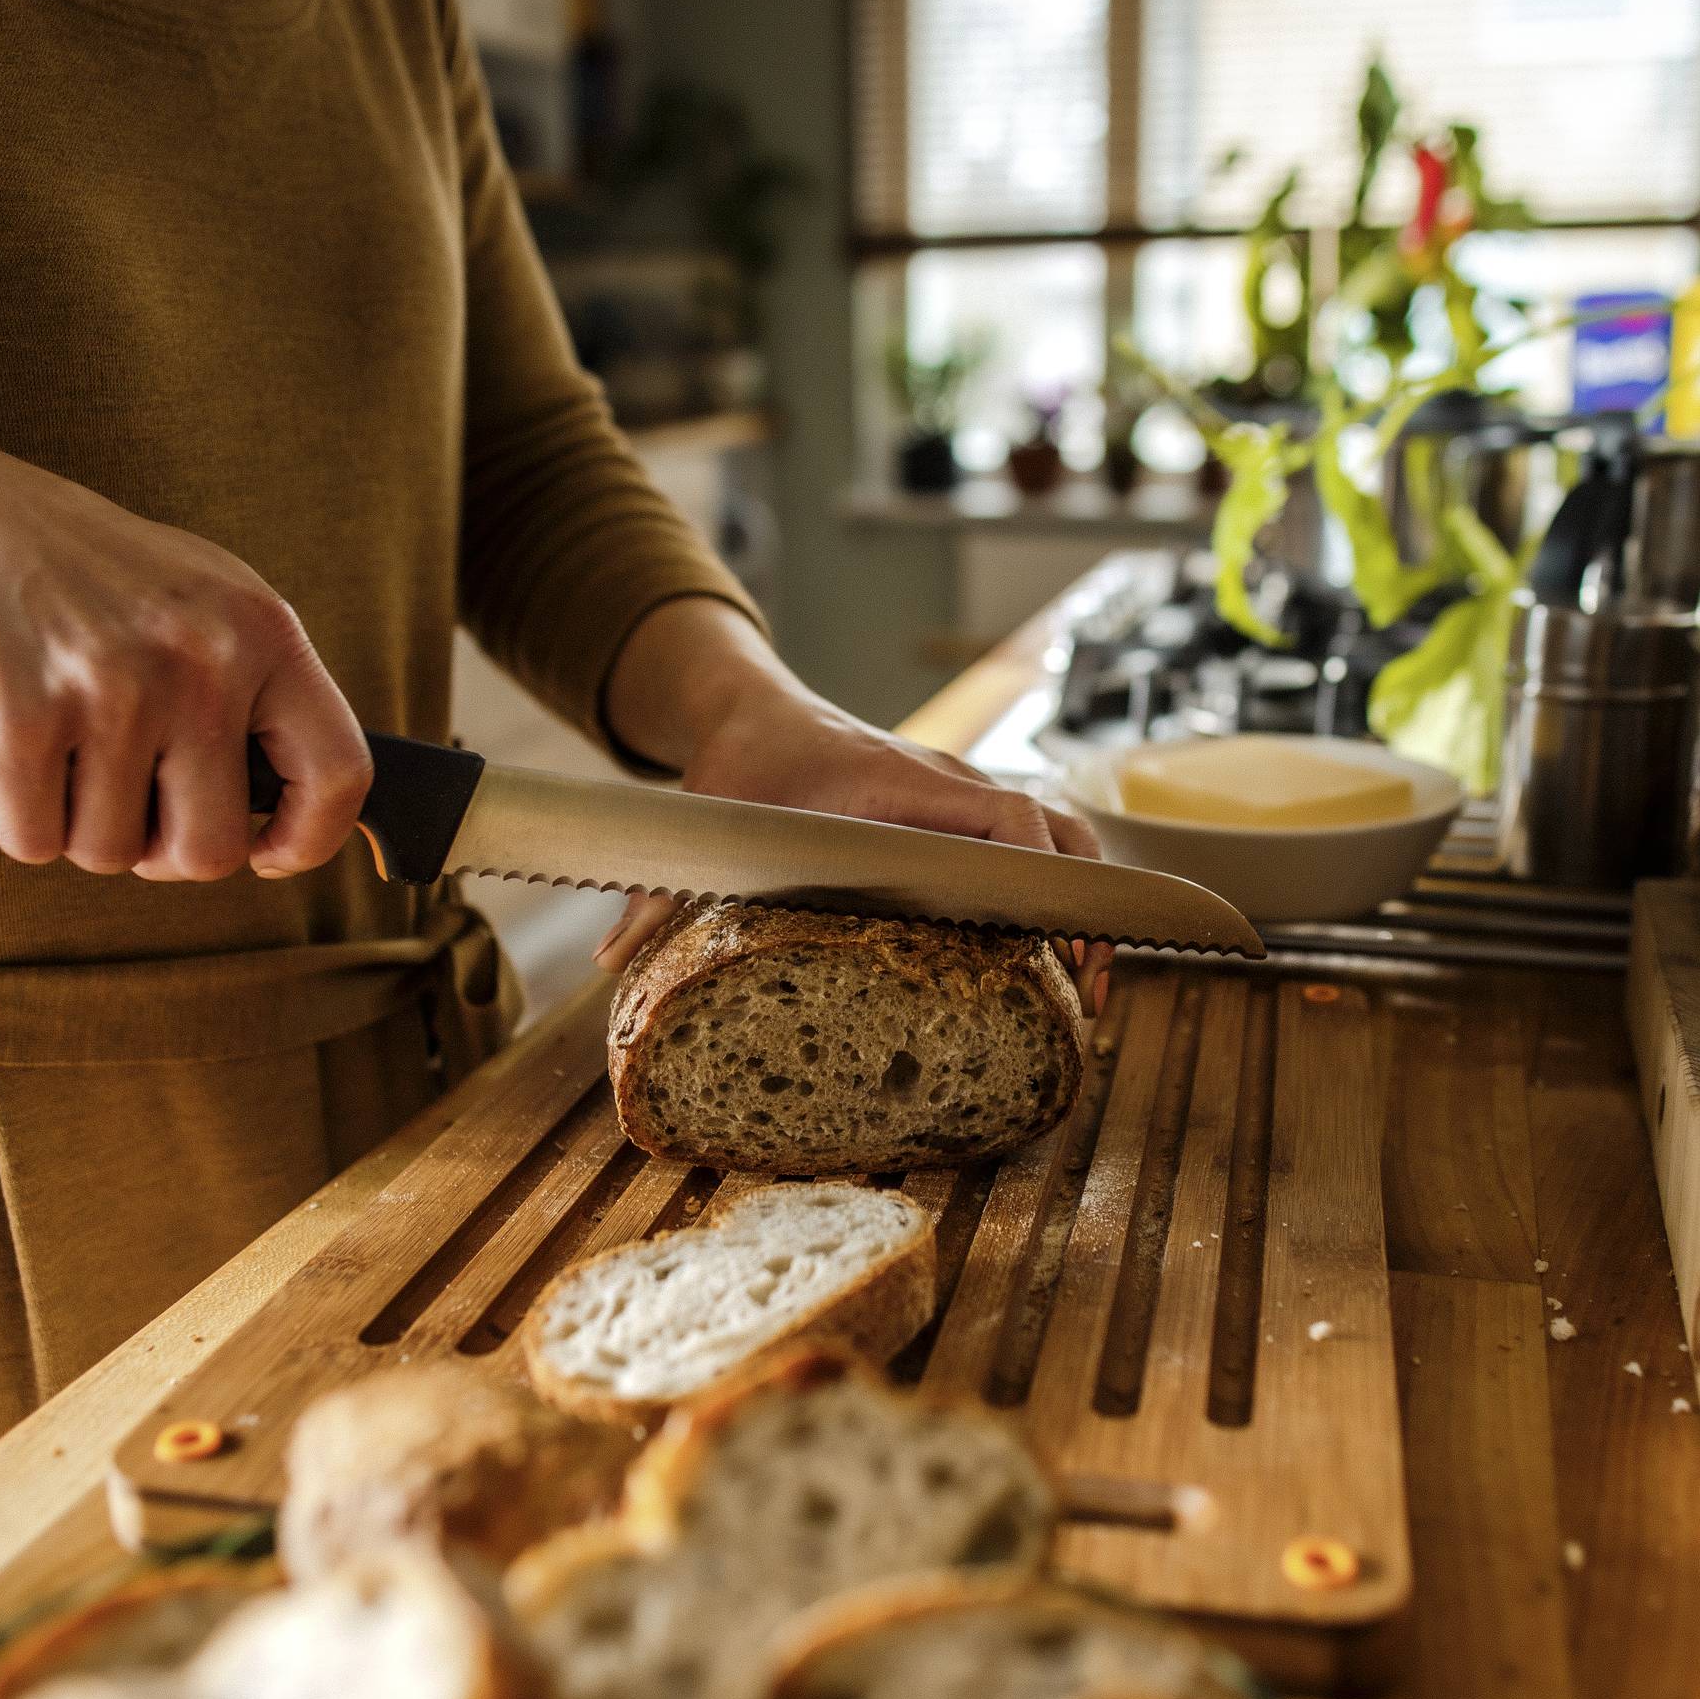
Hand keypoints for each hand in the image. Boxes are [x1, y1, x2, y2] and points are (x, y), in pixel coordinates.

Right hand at [0, 432, 372, 881]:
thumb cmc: (78, 572)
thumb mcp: (200, 597)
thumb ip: (257, 686)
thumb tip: (296, 803)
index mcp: (262, 629)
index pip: (339, 772)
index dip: (309, 839)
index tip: (269, 853)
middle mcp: (199, 662)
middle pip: (210, 852)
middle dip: (162, 848)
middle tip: (125, 796)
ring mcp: (112, 694)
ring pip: (114, 853)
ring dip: (80, 824)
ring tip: (61, 743)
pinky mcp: (21, 727)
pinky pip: (36, 843)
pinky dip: (18, 817)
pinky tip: (10, 745)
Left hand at [591, 682, 1113, 1014]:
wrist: (756, 712)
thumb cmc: (741, 769)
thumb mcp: (705, 825)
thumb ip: (660, 892)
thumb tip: (608, 962)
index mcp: (900, 783)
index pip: (1000, 817)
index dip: (1035, 876)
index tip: (1054, 936)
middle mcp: (948, 785)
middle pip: (1056, 829)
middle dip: (1087, 904)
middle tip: (1092, 986)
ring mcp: (963, 797)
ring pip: (1059, 835)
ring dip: (1085, 899)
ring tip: (1091, 982)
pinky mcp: (964, 815)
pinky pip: (1036, 844)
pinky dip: (1061, 889)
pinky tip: (1059, 954)